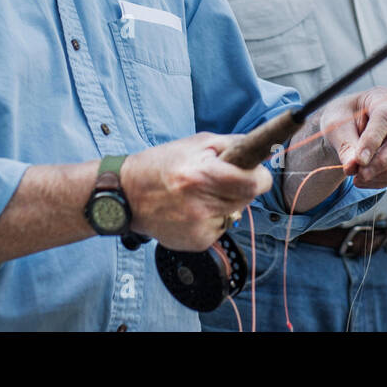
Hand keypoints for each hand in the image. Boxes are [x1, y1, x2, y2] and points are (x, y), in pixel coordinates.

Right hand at [121, 133, 271, 251]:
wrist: (127, 196)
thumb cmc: (161, 164)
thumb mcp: (196, 143)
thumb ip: (230, 144)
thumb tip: (259, 147)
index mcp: (202, 175)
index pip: (253, 183)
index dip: (258, 176)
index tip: (255, 173)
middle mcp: (201, 204)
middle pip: (247, 198)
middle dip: (241, 187)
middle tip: (220, 179)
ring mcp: (199, 227)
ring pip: (235, 214)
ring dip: (226, 203)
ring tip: (201, 194)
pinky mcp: (197, 242)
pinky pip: (220, 228)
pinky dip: (212, 219)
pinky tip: (192, 210)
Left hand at [319, 87, 386, 188]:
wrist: (348, 127)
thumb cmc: (342, 120)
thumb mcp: (335, 127)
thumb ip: (344, 145)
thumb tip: (352, 166)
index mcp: (383, 97)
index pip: (385, 117)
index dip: (373, 140)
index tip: (359, 161)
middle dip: (382, 162)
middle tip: (360, 175)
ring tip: (360, 179)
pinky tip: (368, 181)